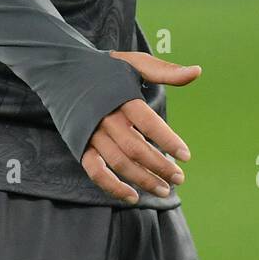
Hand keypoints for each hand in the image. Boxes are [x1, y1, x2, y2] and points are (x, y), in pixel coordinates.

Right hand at [81, 51, 201, 204]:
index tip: (186, 156)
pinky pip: (95, 171)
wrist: (61, 71)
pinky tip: (132, 196)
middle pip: (135, 148)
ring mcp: (91, 133)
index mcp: (121, 97)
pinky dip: (112, 187)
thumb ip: (165, 71)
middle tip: (179, 178)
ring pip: (119, 162)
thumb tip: (197, 72)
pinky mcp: (80, 145)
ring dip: (143, 179)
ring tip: (164, 190)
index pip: (148, 122)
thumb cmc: (104, 69)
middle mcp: (105, 117)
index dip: (168, 140)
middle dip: (160, 166)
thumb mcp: (134, 63)